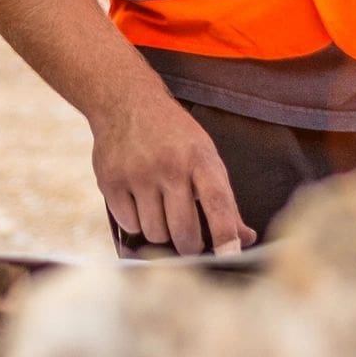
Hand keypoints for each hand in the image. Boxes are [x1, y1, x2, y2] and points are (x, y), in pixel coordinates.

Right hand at [89, 87, 252, 254]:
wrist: (125, 100)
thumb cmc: (173, 135)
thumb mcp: (204, 155)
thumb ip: (223, 199)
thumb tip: (245, 239)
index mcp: (199, 157)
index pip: (218, 203)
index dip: (225, 235)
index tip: (230, 256)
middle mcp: (169, 165)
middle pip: (184, 231)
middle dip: (190, 246)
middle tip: (189, 241)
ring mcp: (137, 173)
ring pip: (155, 233)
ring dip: (160, 232)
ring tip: (160, 212)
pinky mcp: (111, 181)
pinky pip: (129, 225)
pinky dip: (136, 223)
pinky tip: (139, 202)